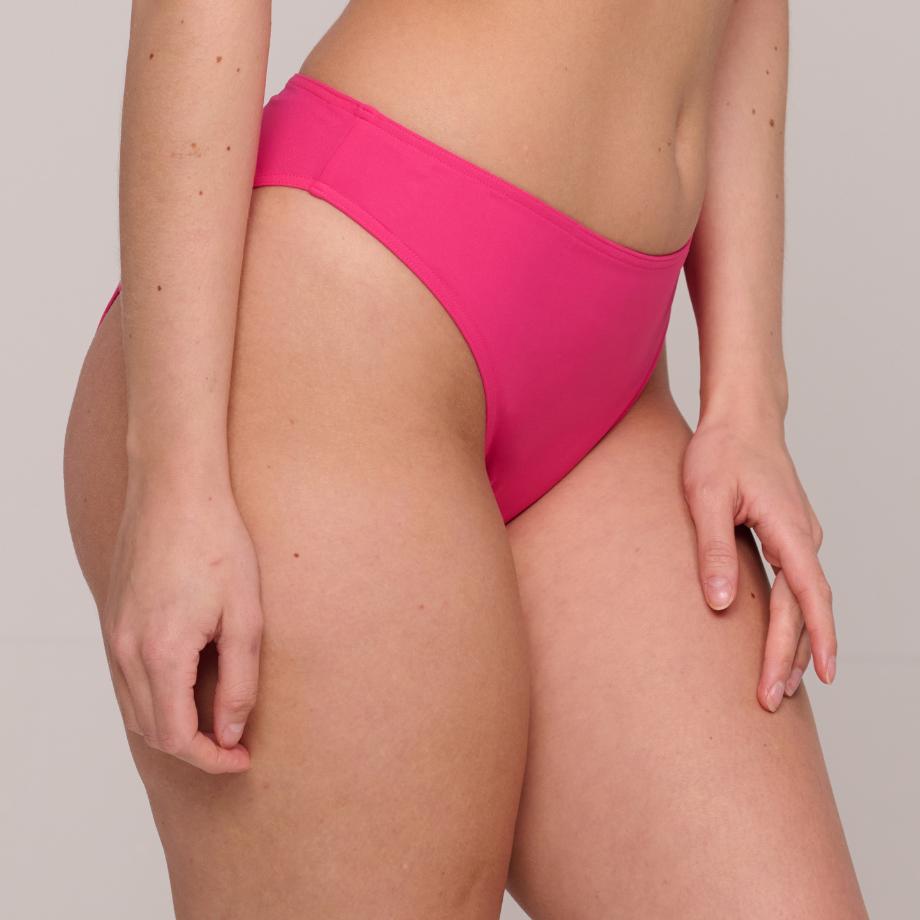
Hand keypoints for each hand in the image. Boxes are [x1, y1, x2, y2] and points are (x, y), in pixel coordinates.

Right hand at [101, 471, 263, 772]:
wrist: (174, 488)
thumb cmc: (216, 542)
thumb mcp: (245, 616)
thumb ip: (238, 682)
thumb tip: (229, 733)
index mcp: (160, 654)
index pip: (176, 736)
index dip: (211, 758)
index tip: (242, 757)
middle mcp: (125, 650)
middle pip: (151, 729)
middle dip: (193, 746)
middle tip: (235, 742)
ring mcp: (113, 633)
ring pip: (135, 706)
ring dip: (172, 722)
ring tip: (215, 716)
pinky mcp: (113, 617)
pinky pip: (126, 677)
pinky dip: (155, 695)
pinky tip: (187, 681)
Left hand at [681, 412, 835, 712]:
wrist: (741, 416)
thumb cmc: (721, 450)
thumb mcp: (706, 496)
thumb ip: (714, 549)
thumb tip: (722, 604)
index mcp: (788, 529)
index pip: (809, 596)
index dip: (817, 640)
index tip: (823, 678)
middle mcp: (802, 537)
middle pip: (805, 607)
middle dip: (793, 656)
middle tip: (772, 700)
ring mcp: (798, 536)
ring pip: (804, 599)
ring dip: (796, 642)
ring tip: (783, 684)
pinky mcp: (786, 534)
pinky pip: (796, 585)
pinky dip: (792, 617)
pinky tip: (779, 637)